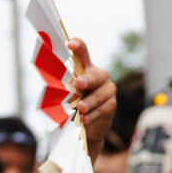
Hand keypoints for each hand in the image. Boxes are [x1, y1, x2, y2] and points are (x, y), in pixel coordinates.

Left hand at [67, 38, 116, 163]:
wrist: (86, 128)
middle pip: (95, 75)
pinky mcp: (111, 104)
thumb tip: (60, 88)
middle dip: (87, 80)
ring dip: (89, 102)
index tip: (70, 43)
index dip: (78, 46)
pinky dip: (92, 114)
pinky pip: (103, 108)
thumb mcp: (66, 96)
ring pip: (100, 94)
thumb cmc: (73, 107)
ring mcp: (107, 90)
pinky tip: (84, 119)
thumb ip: (65, 89)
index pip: (83, 53)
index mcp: (85, 69)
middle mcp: (99, 76)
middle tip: (78, 84)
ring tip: (80, 109)